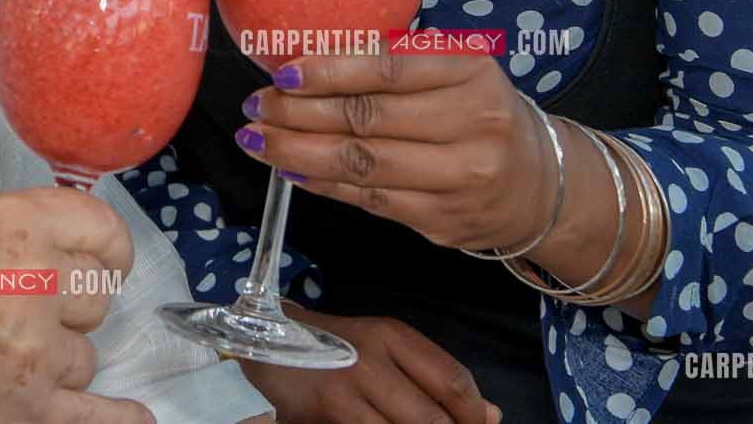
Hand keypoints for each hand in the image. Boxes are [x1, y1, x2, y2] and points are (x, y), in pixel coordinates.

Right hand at [0, 188, 150, 423]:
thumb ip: (22, 227)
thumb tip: (76, 248)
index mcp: (17, 224)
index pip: (102, 231)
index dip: (107, 250)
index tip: (105, 262)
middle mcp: (35, 283)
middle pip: (97, 297)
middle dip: (68, 305)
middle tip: (14, 312)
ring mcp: (33, 352)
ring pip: (84, 357)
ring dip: (53, 358)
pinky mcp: (24, 411)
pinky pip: (96, 419)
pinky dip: (119, 420)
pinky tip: (134, 418)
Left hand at [238, 51, 554, 252]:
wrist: (539, 185)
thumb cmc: (480, 112)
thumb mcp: (457, 70)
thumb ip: (397, 60)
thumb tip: (309, 57)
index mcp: (471, 74)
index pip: (388, 69)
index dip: (329, 71)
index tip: (283, 72)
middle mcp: (472, 126)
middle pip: (367, 119)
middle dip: (299, 113)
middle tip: (257, 105)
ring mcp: (460, 180)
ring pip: (362, 165)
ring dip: (298, 151)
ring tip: (258, 138)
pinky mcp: (443, 222)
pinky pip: (369, 199)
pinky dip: (323, 182)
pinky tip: (292, 167)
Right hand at [238, 309, 498, 423]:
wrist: (261, 344)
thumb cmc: (332, 347)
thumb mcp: (382, 347)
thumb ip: (432, 377)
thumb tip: (491, 415)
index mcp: (390, 336)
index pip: (452, 380)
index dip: (475, 415)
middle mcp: (370, 361)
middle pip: (432, 419)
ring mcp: (345, 392)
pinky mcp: (325, 415)